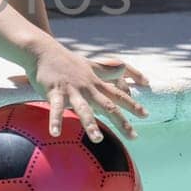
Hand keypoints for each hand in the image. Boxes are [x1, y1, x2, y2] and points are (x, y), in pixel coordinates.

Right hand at [28, 42, 150, 140]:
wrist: (43, 51)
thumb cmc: (68, 61)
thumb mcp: (91, 65)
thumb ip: (110, 70)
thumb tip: (126, 69)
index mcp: (96, 83)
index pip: (118, 95)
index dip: (133, 105)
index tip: (146, 115)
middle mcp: (87, 87)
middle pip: (108, 105)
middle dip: (121, 121)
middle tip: (134, 137)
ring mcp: (71, 90)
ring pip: (83, 109)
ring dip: (90, 124)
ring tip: (98, 139)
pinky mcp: (54, 91)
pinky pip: (55, 109)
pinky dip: (56, 121)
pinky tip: (55, 134)